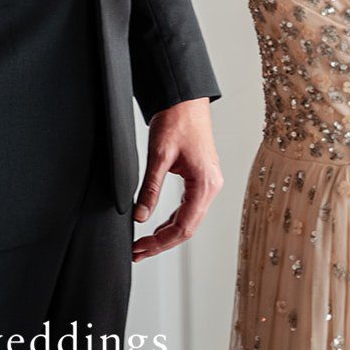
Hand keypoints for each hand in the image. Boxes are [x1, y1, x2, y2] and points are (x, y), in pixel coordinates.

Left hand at [132, 97, 222, 262]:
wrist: (185, 97)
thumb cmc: (177, 119)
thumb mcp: (159, 155)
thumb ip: (150, 189)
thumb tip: (140, 217)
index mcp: (204, 184)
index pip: (184, 227)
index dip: (161, 242)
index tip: (140, 249)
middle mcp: (211, 186)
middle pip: (187, 227)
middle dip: (162, 242)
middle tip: (138, 252)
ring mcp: (208, 182)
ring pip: (188, 219)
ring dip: (167, 233)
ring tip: (144, 243)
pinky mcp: (201, 177)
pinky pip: (188, 206)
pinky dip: (173, 219)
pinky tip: (157, 226)